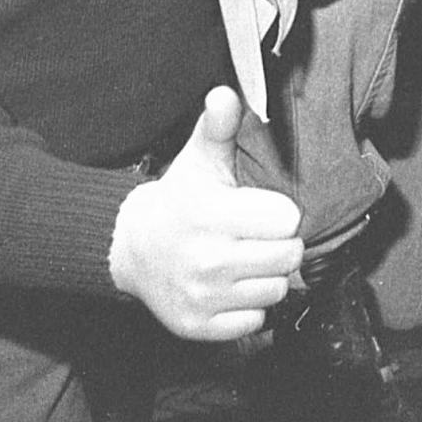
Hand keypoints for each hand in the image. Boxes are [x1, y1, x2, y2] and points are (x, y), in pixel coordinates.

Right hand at [109, 87, 302, 340]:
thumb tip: (225, 94)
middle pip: (288, 256)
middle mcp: (206, 260)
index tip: (261, 210)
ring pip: (276, 290)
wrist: (132, 247)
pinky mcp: (198, 327)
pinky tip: (232, 286)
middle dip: (279, 244)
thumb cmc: (180, 199)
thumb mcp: (199, 160)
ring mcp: (202, 298)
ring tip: (245, 259)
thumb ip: (218, 127)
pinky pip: (255, 321)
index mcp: (211, 216)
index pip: (287, 220)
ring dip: (267, 275)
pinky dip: (249, 306)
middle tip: (257, 236)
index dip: (280, 213)